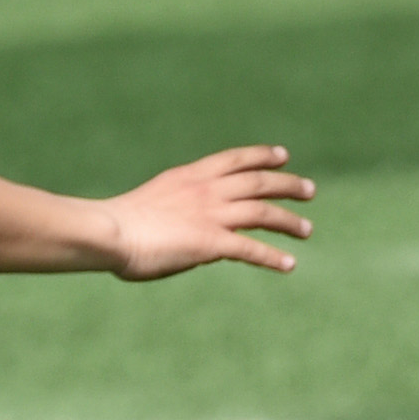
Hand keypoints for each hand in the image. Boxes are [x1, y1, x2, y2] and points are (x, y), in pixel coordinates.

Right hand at [105, 143, 315, 278]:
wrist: (108, 232)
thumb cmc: (119, 223)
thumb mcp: (155, 203)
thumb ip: (180, 209)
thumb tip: (196, 232)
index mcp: (189, 176)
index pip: (234, 159)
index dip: (262, 156)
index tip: (283, 155)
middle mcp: (206, 190)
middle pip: (258, 182)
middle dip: (287, 184)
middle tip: (309, 190)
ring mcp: (211, 215)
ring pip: (263, 212)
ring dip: (289, 221)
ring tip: (307, 230)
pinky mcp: (211, 243)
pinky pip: (251, 249)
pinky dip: (273, 257)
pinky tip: (289, 264)